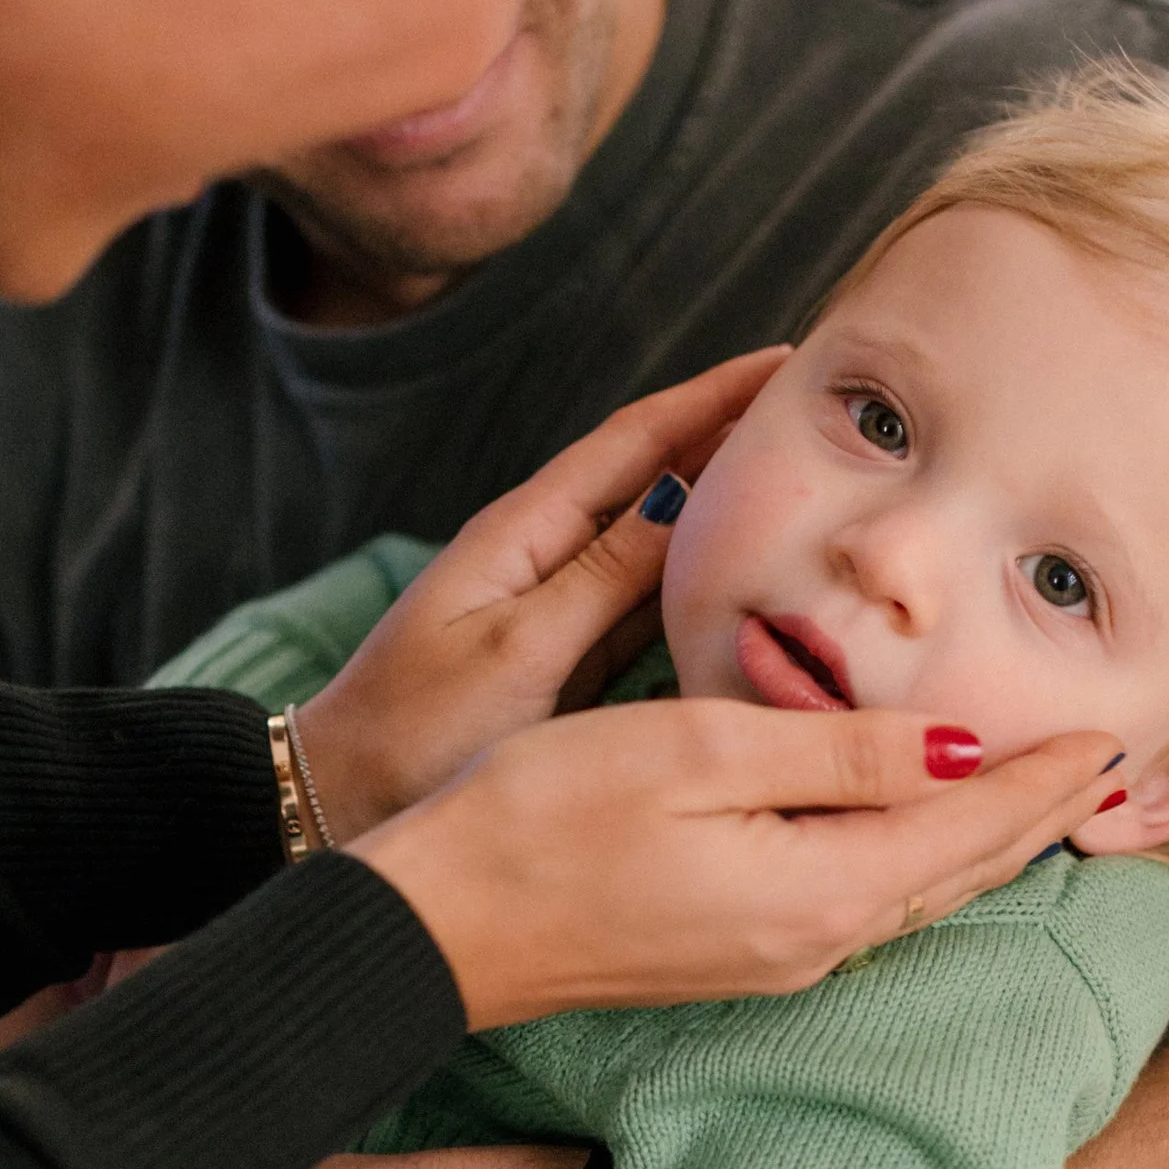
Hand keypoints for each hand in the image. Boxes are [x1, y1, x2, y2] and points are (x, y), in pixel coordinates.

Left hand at [290, 348, 782, 837]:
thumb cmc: (414, 735)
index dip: (713, 396)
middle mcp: (546, 556)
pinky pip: (654, 605)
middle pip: (657, 477)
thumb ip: (601, 578)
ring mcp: (560, 608)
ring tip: (816, 482)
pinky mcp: (570, 660)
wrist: (340, 807)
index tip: (790, 361)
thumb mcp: (517, 653)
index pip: (636, 440)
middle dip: (734, 435)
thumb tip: (684, 497)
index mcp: (524, 534)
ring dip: (731, 507)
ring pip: (664, 541)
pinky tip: (760, 581)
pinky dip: (707, 582)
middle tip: (827, 413)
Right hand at [360, 708, 1127, 1029]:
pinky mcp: (734, 958)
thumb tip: (956, 746)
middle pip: (961, 871)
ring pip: (917, 893)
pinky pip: (865, 906)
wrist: (439, 927)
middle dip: (1039, 815)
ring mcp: (774, 961)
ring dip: (985, 842)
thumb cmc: (545, 819)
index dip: (1045, 778)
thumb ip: (836, 753)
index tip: (1112, 731)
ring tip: (1040, 793)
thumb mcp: (697, 752)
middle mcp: (815, 942)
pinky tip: (920, 831)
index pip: (972, 826)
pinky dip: (919, 861)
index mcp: (820, 889)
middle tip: (1107, 761)